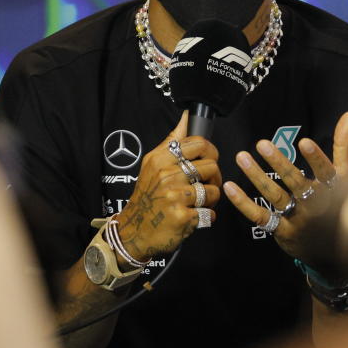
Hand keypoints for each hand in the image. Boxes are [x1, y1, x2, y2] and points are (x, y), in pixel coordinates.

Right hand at [116, 111, 221, 261]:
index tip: (208, 160)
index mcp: (160, 159)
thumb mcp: (152, 164)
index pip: (199, 144)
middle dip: (214, 178)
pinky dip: (206, 217)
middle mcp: (166, 176)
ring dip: (211, 199)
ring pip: (213, 190)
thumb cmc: (147, 196)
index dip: (210, 152)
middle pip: (211, 166)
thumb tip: (186, 116)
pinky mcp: (181, 217)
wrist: (134, 231)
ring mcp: (174, 197)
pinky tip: (194, 216)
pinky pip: (209, 213)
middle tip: (205, 185)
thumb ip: (172, 141)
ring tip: (199, 202)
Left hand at [223, 111, 347, 261]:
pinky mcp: (282, 231)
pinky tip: (230, 187)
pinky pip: (260, 217)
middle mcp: (316, 207)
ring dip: (257, 176)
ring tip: (242, 157)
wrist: (335, 253)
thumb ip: (344, 147)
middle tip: (262, 144)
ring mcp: (298, 220)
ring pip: (275, 196)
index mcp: (335, 192)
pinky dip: (243, 204)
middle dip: (279, 164)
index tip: (303, 142)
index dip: (316, 159)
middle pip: (297, 184)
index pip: (327, 174)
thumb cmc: (341, 206)